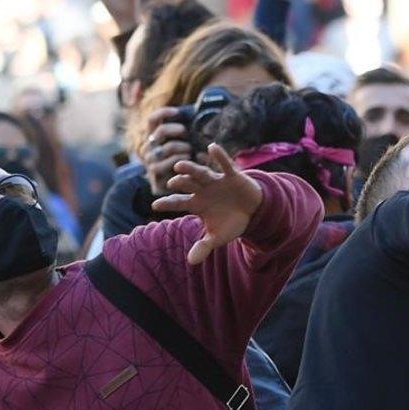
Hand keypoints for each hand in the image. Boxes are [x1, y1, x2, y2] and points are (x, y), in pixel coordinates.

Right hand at [140, 107, 193, 195]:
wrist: (170, 187)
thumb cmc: (180, 161)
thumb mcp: (180, 144)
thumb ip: (184, 132)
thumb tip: (196, 116)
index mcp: (151, 137)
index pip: (152, 120)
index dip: (163, 113)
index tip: (177, 111)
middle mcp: (148, 147)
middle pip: (161, 131)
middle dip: (179, 130)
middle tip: (188, 135)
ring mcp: (150, 161)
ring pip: (168, 147)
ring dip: (184, 147)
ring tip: (191, 151)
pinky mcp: (155, 174)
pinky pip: (172, 162)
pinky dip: (184, 160)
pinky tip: (190, 162)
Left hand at [152, 144, 263, 264]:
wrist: (254, 212)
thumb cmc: (231, 222)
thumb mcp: (217, 237)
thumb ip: (204, 247)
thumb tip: (191, 262)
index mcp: (197, 204)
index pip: (178, 202)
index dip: (167, 203)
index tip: (154, 206)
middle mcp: (203, 190)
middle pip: (187, 184)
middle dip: (180, 183)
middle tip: (172, 184)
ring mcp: (216, 182)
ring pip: (200, 173)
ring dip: (190, 169)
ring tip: (179, 166)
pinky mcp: (232, 176)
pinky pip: (225, 164)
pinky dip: (219, 156)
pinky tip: (212, 147)